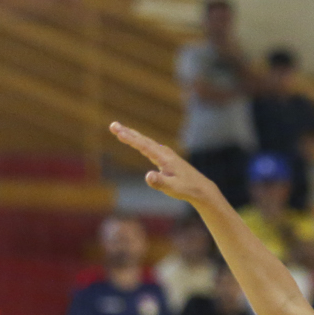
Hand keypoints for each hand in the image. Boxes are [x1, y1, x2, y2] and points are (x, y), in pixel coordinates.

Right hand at [110, 122, 226, 212]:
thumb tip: (148, 176)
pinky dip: (139, 141)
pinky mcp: (165, 157)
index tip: (118, 132)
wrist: (200, 188)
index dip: (130, 139)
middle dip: (127, 132)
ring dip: (131, 134)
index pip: (144, 146)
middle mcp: (164, 153)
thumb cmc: (187, 188)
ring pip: (145, 141)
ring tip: (118, 129)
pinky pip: (148, 146)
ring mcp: (165, 154)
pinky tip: (134, 139)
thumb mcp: (173, 188)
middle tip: (112, 125)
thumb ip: (160, 182)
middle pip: (143, 140)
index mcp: (164, 158)